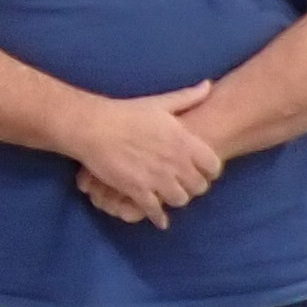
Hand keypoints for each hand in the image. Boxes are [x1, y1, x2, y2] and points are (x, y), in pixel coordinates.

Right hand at [64, 83, 222, 228]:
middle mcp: (175, 162)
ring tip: (170, 195)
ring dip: (176, 199)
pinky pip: (155, 211)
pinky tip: (160, 220)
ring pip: (180, 200)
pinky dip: (159, 218)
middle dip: (194, 186)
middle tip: (185, 184)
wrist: (93, 127)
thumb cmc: (126, 113)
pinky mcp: (138, 191)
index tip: (202, 170)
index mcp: (184, 140)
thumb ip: (187, 97)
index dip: (210, 170)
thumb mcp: (159, 103)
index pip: (213, 166)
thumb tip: (208, 85)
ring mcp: (157, 179)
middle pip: (198, 186)